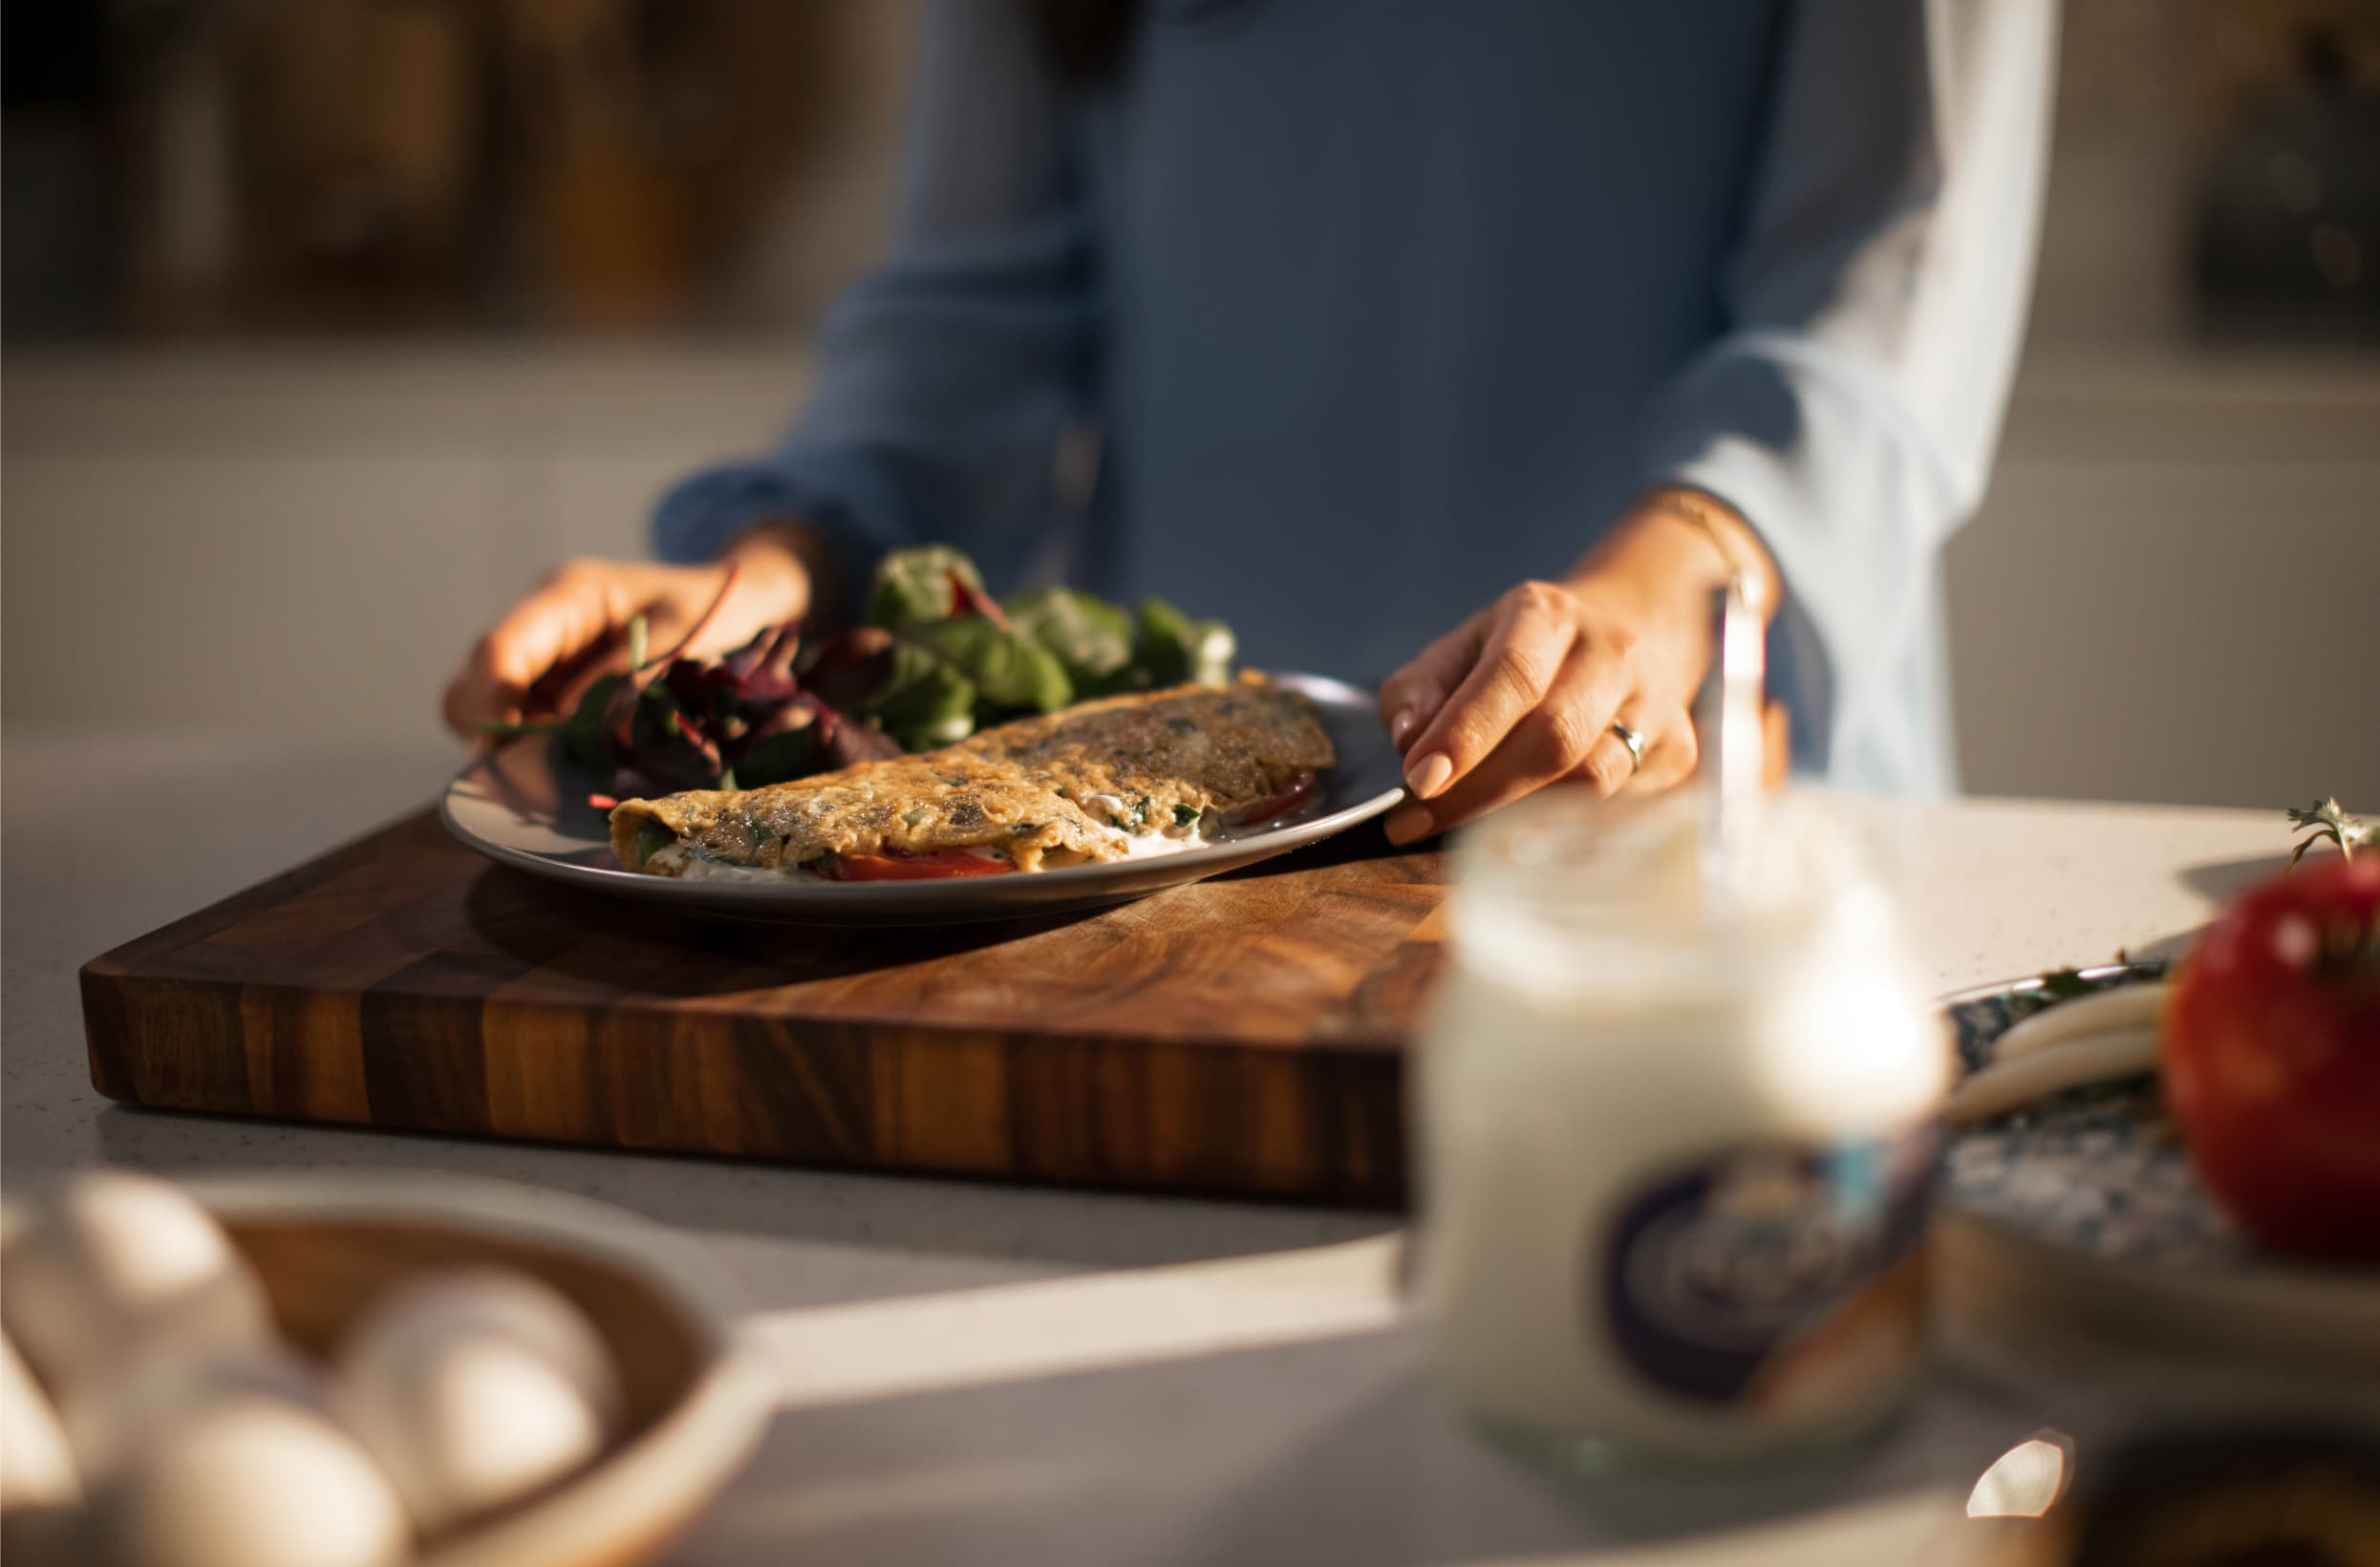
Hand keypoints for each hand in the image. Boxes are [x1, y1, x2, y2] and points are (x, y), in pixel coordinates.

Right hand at [441, 524, 823, 739]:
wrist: (734, 597)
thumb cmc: (713, 606)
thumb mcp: (682, 634)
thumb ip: (627, 674)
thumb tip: (570, 722)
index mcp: (568, 594)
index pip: (501, 649)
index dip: (493, 704)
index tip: (502, 754)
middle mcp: (543, 619)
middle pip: (475, 679)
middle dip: (491, 727)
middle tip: (531, 772)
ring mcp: (546, 650)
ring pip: (488, 702)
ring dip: (511, 740)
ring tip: (555, 767)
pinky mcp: (556, 678)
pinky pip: (522, 715)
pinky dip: (532, 742)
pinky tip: (568, 758)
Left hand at [1374, 494, 1776, 844]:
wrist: (1631, 631)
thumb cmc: (1523, 655)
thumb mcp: (1460, 652)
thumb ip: (1419, 692)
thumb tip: (1409, 741)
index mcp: (1548, 615)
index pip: (1512, 677)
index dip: (1465, 734)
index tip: (1419, 781)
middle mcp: (1612, 652)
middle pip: (1556, 737)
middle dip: (1481, 792)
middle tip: (1421, 823)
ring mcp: (1656, 703)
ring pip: (1594, 780)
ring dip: (1520, 819)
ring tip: (1467, 837)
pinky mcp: (1680, 753)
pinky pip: (1622, 809)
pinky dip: (1568, 833)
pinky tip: (1528, 840)